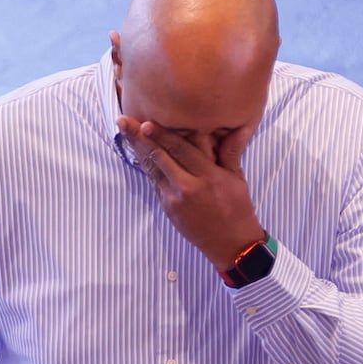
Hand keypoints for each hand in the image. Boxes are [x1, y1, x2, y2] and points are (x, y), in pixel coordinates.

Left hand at [117, 116, 264, 267]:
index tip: (146, 123)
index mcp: (208, 176)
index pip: (181, 151)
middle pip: (159, 157)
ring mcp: (174, 199)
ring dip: (137, 150)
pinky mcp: (167, 208)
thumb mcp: (237, 179)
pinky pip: (154, 182)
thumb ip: (230, 153)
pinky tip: (137, 153)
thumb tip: (239, 129)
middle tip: (123, 121)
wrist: (230, 242)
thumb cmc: (237, 207)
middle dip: (139, 138)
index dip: (162, 136)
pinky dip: (147, 167)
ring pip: (151, 169)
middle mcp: (188, 187)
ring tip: (124, 133)